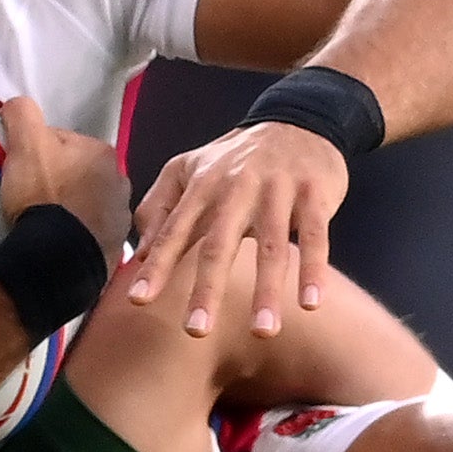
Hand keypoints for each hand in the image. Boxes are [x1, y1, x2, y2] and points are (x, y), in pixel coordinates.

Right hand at [0, 94, 129, 254]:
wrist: (58, 257)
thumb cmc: (43, 194)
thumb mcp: (25, 143)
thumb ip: (22, 113)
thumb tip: (16, 105)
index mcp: (102, 152)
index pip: (62, 142)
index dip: (37, 152)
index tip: (22, 168)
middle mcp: (121, 181)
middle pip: (77, 172)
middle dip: (58, 179)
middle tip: (31, 195)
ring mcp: (121, 217)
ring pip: (86, 203)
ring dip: (69, 208)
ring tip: (45, 220)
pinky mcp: (115, 248)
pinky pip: (89, 233)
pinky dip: (76, 234)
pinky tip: (58, 239)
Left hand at [124, 119, 351, 338]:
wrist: (299, 119)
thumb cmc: (238, 158)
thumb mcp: (191, 168)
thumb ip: (161, 205)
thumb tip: (137, 250)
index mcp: (203, 185)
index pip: (175, 230)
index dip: (157, 265)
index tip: (139, 300)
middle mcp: (237, 187)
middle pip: (220, 244)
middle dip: (207, 289)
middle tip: (196, 331)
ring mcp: (278, 190)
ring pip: (271, 246)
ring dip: (267, 291)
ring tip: (262, 331)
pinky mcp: (314, 195)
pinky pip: (315, 238)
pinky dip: (313, 271)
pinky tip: (310, 305)